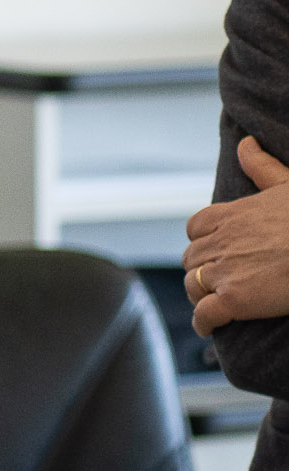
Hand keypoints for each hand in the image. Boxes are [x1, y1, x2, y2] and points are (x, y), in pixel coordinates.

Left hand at [185, 137, 288, 335]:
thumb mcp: (287, 185)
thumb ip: (261, 167)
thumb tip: (245, 143)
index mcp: (230, 216)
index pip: (196, 228)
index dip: (203, 241)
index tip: (214, 250)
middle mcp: (220, 242)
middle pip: (192, 258)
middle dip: (201, 269)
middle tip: (217, 281)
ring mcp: (225, 271)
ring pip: (193, 284)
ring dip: (200, 294)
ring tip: (213, 302)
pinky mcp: (234, 299)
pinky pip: (204, 314)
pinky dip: (204, 322)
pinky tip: (209, 328)